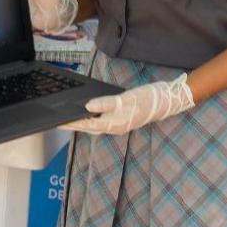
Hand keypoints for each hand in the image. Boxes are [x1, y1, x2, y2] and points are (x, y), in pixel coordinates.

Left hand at [61, 74, 194, 134]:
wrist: (166, 101)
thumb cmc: (147, 99)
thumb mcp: (126, 99)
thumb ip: (106, 104)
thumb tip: (87, 107)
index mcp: (114, 124)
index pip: (87, 125)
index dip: (73, 124)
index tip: (60, 122)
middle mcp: (115, 127)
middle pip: (90, 127)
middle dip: (75, 124)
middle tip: (60, 121)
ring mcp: (119, 123)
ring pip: (96, 125)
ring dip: (83, 122)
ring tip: (70, 118)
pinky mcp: (122, 118)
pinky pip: (103, 121)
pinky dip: (93, 118)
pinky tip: (89, 112)